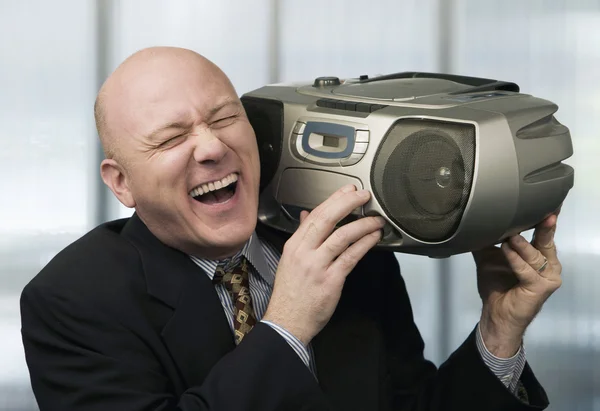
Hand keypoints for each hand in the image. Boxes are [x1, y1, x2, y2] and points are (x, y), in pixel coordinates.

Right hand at [262, 184, 383, 345]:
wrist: (287, 321)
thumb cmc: (290, 293)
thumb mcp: (290, 260)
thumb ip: (302, 236)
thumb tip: (305, 215)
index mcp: (294, 245)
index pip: (315, 215)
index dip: (334, 200)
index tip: (348, 190)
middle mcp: (304, 252)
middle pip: (327, 219)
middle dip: (347, 203)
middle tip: (363, 195)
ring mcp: (317, 266)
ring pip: (342, 237)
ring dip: (362, 225)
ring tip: (376, 219)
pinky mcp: (330, 280)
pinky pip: (350, 257)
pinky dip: (364, 245)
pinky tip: (373, 238)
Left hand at [472, 210, 561, 356]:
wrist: (495, 313)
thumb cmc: (496, 285)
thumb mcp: (489, 257)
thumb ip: (487, 240)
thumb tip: (473, 220)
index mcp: (539, 255)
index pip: (543, 234)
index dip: (544, 219)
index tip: (544, 203)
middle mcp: (549, 264)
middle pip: (546, 240)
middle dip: (544, 226)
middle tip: (542, 211)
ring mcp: (547, 277)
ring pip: (535, 254)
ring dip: (521, 245)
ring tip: (510, 236)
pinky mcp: (541, 287)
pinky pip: (527, 270)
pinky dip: (515, 260)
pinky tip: (506, 251)